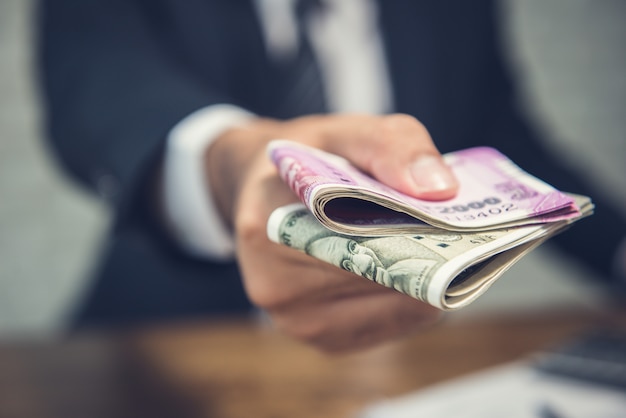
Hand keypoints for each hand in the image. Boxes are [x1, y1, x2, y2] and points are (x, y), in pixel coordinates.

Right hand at [206, 113, 458, 351]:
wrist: (264, 193)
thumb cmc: (309, 161)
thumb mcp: (344, 131)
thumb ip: (390, 145)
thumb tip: (439, 189)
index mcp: (266, 224)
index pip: (357, 239)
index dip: (415, 233)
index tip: (455, 222)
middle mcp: (274, 285)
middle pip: (379, 282)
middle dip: (428, 258)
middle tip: (462, 234)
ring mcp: (297, 321)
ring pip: (393, 311)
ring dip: (424, 282)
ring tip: (439, 248)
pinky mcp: (323, 340)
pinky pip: (389, 327)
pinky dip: (411, 300)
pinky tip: (412, 270)